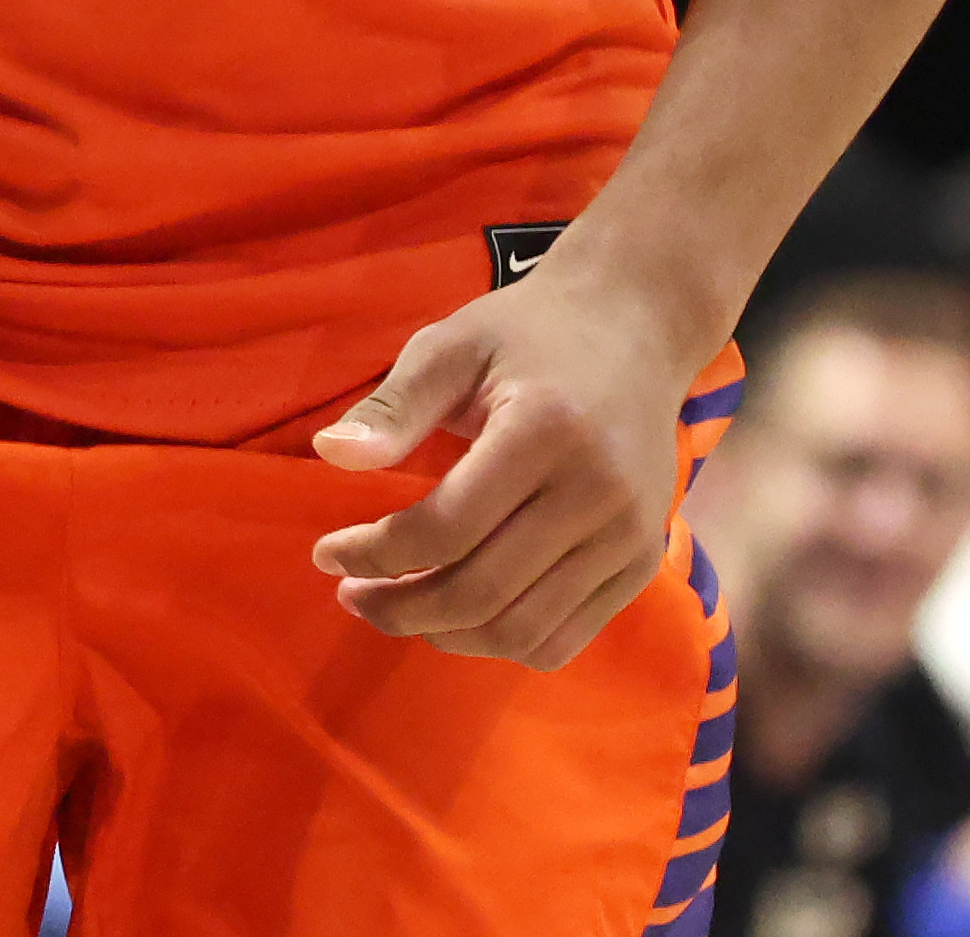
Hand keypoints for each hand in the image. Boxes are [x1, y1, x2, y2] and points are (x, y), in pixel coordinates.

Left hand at [305, 267, 700, 668]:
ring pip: (523, 631)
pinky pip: (564, 639)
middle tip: (352, 595)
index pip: (445, 528)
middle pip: (482, 591)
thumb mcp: (454, 343)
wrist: (636, 327)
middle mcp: (596, 493)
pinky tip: (460, 615)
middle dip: (400, 607)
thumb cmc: (531, 332)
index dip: (374, 553)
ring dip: (446, 634)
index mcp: (545, 431)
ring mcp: (628, 537)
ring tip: (397, 607)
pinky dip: (501, 642)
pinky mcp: (642, 563)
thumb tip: (330, 454)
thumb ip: (395, 404)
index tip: (326, 553)